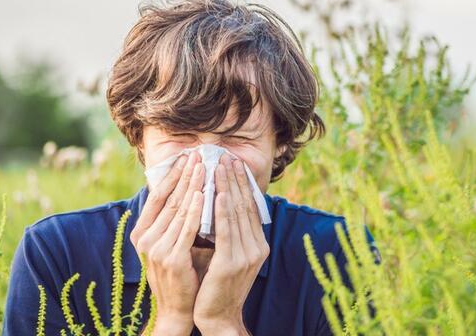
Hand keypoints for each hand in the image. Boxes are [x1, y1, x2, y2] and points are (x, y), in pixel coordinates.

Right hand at [130, 151, 205, 334]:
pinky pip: (187, 228)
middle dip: (185, 175)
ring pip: (179, 210)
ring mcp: (156, 249)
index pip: (158, 197)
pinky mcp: (172, 259)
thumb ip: (176, 221)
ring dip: (193, 186)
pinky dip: (196, 210)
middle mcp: (145, 239)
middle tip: (198, 154)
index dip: (172, 176)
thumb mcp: (172, 243)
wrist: (178, 309)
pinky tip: (204, 194)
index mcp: (142, 233)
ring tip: (204, 167)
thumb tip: (190, 191)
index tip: (186, 157)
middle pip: (169, 199)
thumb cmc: (180, 273)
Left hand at [193, 154, 269, 334]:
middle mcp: (257, 248)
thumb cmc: (218, 286)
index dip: (243, 184)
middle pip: (246, 206)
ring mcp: (246, 256)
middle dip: (236, 180)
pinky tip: (219, 194)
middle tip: (228, 157)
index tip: (235, 164)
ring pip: (236, 214)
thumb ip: (230, 234)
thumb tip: (223, 206)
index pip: (250, 208)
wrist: (218, 317)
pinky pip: (226, 231)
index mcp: (258, 245)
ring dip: (229, 188)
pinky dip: (223, 211)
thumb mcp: (229, 256)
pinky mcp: (231, 263)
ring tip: (221, 167)